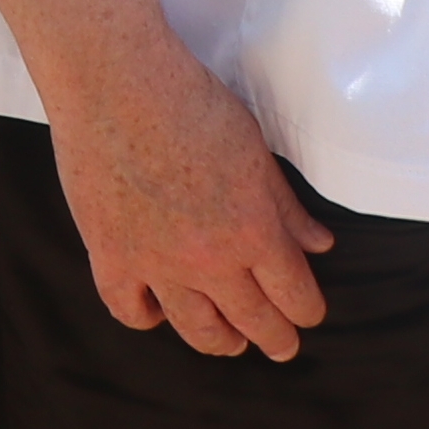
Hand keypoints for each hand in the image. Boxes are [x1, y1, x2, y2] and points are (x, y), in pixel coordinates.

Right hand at [46, 40, 339, 357]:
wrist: (117, 82)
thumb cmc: (190, 101)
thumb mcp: (255, 150)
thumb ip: (286, 205)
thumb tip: (318, 243)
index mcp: (254, 230)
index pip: (294, 294)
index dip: (307, 311)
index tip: (309, 316)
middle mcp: (210, 259)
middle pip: (252, 319)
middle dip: (275, 338)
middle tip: (281, 346)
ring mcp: (157, 263)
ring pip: (196, 328)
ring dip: (220, 342)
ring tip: (229, 343)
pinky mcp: (111, 255)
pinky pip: (130, 309)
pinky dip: (146, 317)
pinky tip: (156, 311)